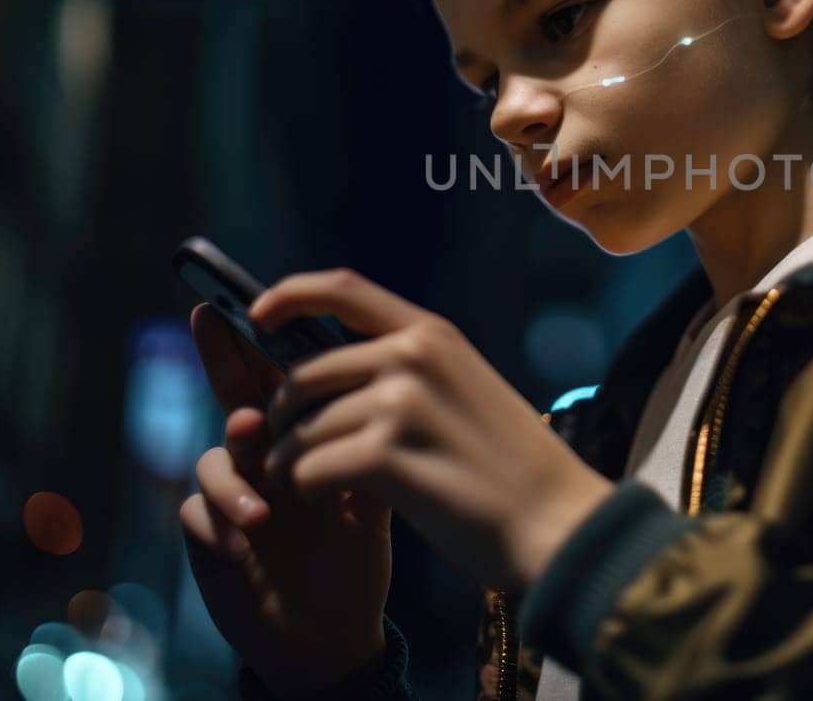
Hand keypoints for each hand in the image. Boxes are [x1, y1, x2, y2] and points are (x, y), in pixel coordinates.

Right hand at [178, 303, 392, 696]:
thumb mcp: (375, 498)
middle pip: (234, 393)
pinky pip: (196, 514)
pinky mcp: (208, 538)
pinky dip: (220, 525)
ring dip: (234, 473)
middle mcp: (260, 457)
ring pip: (214, 457)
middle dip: (219, 354)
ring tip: (264, 506)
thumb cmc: (353, 557)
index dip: (268, 337)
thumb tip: (389, 388)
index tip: (255, 299)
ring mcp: (231, 495)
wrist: (335, 632)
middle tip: (210, 321)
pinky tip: (246, 545)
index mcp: (304, 438)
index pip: (285, 378)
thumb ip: (372, 446)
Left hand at [252, 268, 613, 590]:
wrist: (555, 522)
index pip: (343, 289)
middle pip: (304, 374)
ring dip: (292, 461)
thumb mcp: (468, 388)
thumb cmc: (512, 467)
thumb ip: (411, 369)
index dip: (289, 295)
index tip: (257, 314)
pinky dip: (307, 488)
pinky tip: (332, 501)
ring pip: (301, 429)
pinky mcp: (387, 457)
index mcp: (432, 334)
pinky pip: (309, 468)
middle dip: (283, 415)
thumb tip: (338, 367)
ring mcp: (399, 404)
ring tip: (312, 483)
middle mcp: (412, 357)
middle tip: (290, 448)